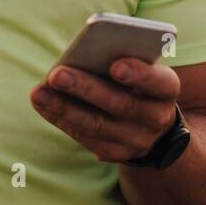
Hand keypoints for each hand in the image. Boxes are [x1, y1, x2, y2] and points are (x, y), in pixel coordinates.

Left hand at [30, 57, 179, 163]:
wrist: (154, 127)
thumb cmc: (139, 83)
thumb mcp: (142, 69)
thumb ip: (123, 58)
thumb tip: (85, 51)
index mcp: (166, 90)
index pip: (159, 82)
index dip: (139, 75)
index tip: (116, 65)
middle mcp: (156, 118)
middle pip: (120, 104)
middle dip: (86, 88)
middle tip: (57, 74)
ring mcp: (136, 140)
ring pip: (97, 124)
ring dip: (64, 107)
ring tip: (39, 92)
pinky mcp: (114, 153)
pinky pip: (84, 136)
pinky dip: (60, 118)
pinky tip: (42, 104)